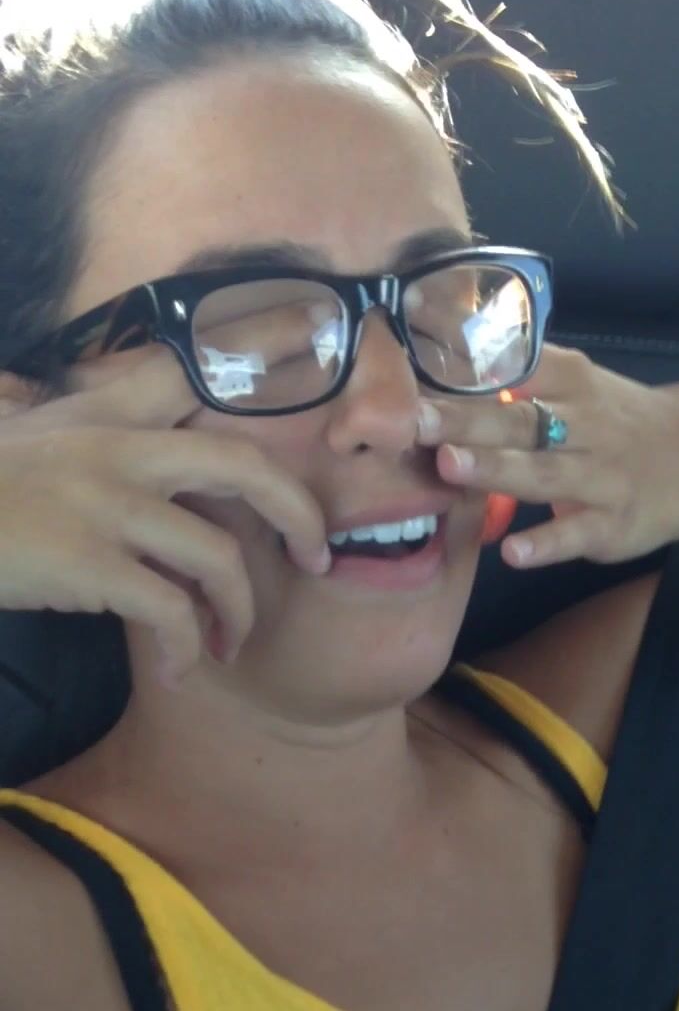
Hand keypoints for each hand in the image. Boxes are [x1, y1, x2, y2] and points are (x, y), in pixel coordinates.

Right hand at [0, 310, 328, 684]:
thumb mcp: (9, 432)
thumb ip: (34, 411)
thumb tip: (20, 393)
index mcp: (101, 417)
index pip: (188, 373)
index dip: (260, 348)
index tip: (315, 338)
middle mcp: (115, 450)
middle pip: (244, 467)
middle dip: (298, 515)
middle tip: (315, 557)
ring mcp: (104, 505)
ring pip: (218, 558)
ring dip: (236, 614)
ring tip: (223, 645)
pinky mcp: (89, 563)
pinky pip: (170, 613)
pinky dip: (183, 652)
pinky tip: (176, 672)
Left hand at [416, 344, 678, 567]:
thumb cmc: (620, 422)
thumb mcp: (579, 387)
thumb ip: (521, 381)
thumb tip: (442, 369)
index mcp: (571, 384)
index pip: (515, 369)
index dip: (467, 372)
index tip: (414, 373)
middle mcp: (584, 425)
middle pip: (520, 419)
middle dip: (466, 419)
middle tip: (416, 419)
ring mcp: (600, 477)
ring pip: (544, 472)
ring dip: (496, 469)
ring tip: (449, 467)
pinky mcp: (613, 525)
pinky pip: (577, 534)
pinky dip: (547, 544)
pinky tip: (513, 552)